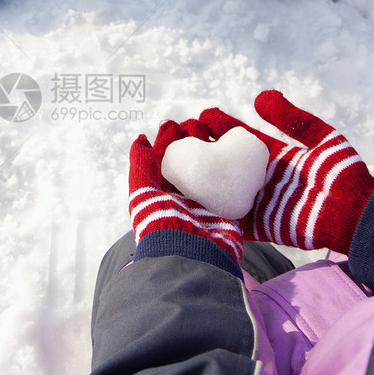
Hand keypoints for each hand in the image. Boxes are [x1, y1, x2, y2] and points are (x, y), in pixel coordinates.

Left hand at [129, 119, 243, 262]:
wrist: (192, 251)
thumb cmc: (161, 221)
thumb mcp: (144, 192)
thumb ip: (141, 165)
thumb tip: (140, 139)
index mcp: (165, 194)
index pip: (167, 160)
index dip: (169, 141)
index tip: (172, 124)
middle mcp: (187, 196)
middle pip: (190, 159)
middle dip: (192, 139)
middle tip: (194, 123)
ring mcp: (209, 200)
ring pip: (211, 164)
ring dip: (209, 144)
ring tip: (207, 127)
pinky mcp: (230, 203)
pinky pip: (233, 177)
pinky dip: (232, 158)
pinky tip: (232, 142)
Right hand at [199, 90, 373, 253]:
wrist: (355, 213)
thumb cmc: (342, 173)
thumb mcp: (321, 137)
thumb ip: (292, 118)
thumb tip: (260, 96)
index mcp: (273, 156)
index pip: (240, 137)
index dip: (222, 126)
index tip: (203, 115)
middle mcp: (260, 178)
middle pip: (225, 160)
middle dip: (204, 147)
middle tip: (185, 133)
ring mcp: (257, 202)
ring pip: (220, 186)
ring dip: (199, 175)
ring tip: (180, 160)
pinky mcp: (258, 224)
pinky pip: (229, 217)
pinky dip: (211, 207)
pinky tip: (190, 196)